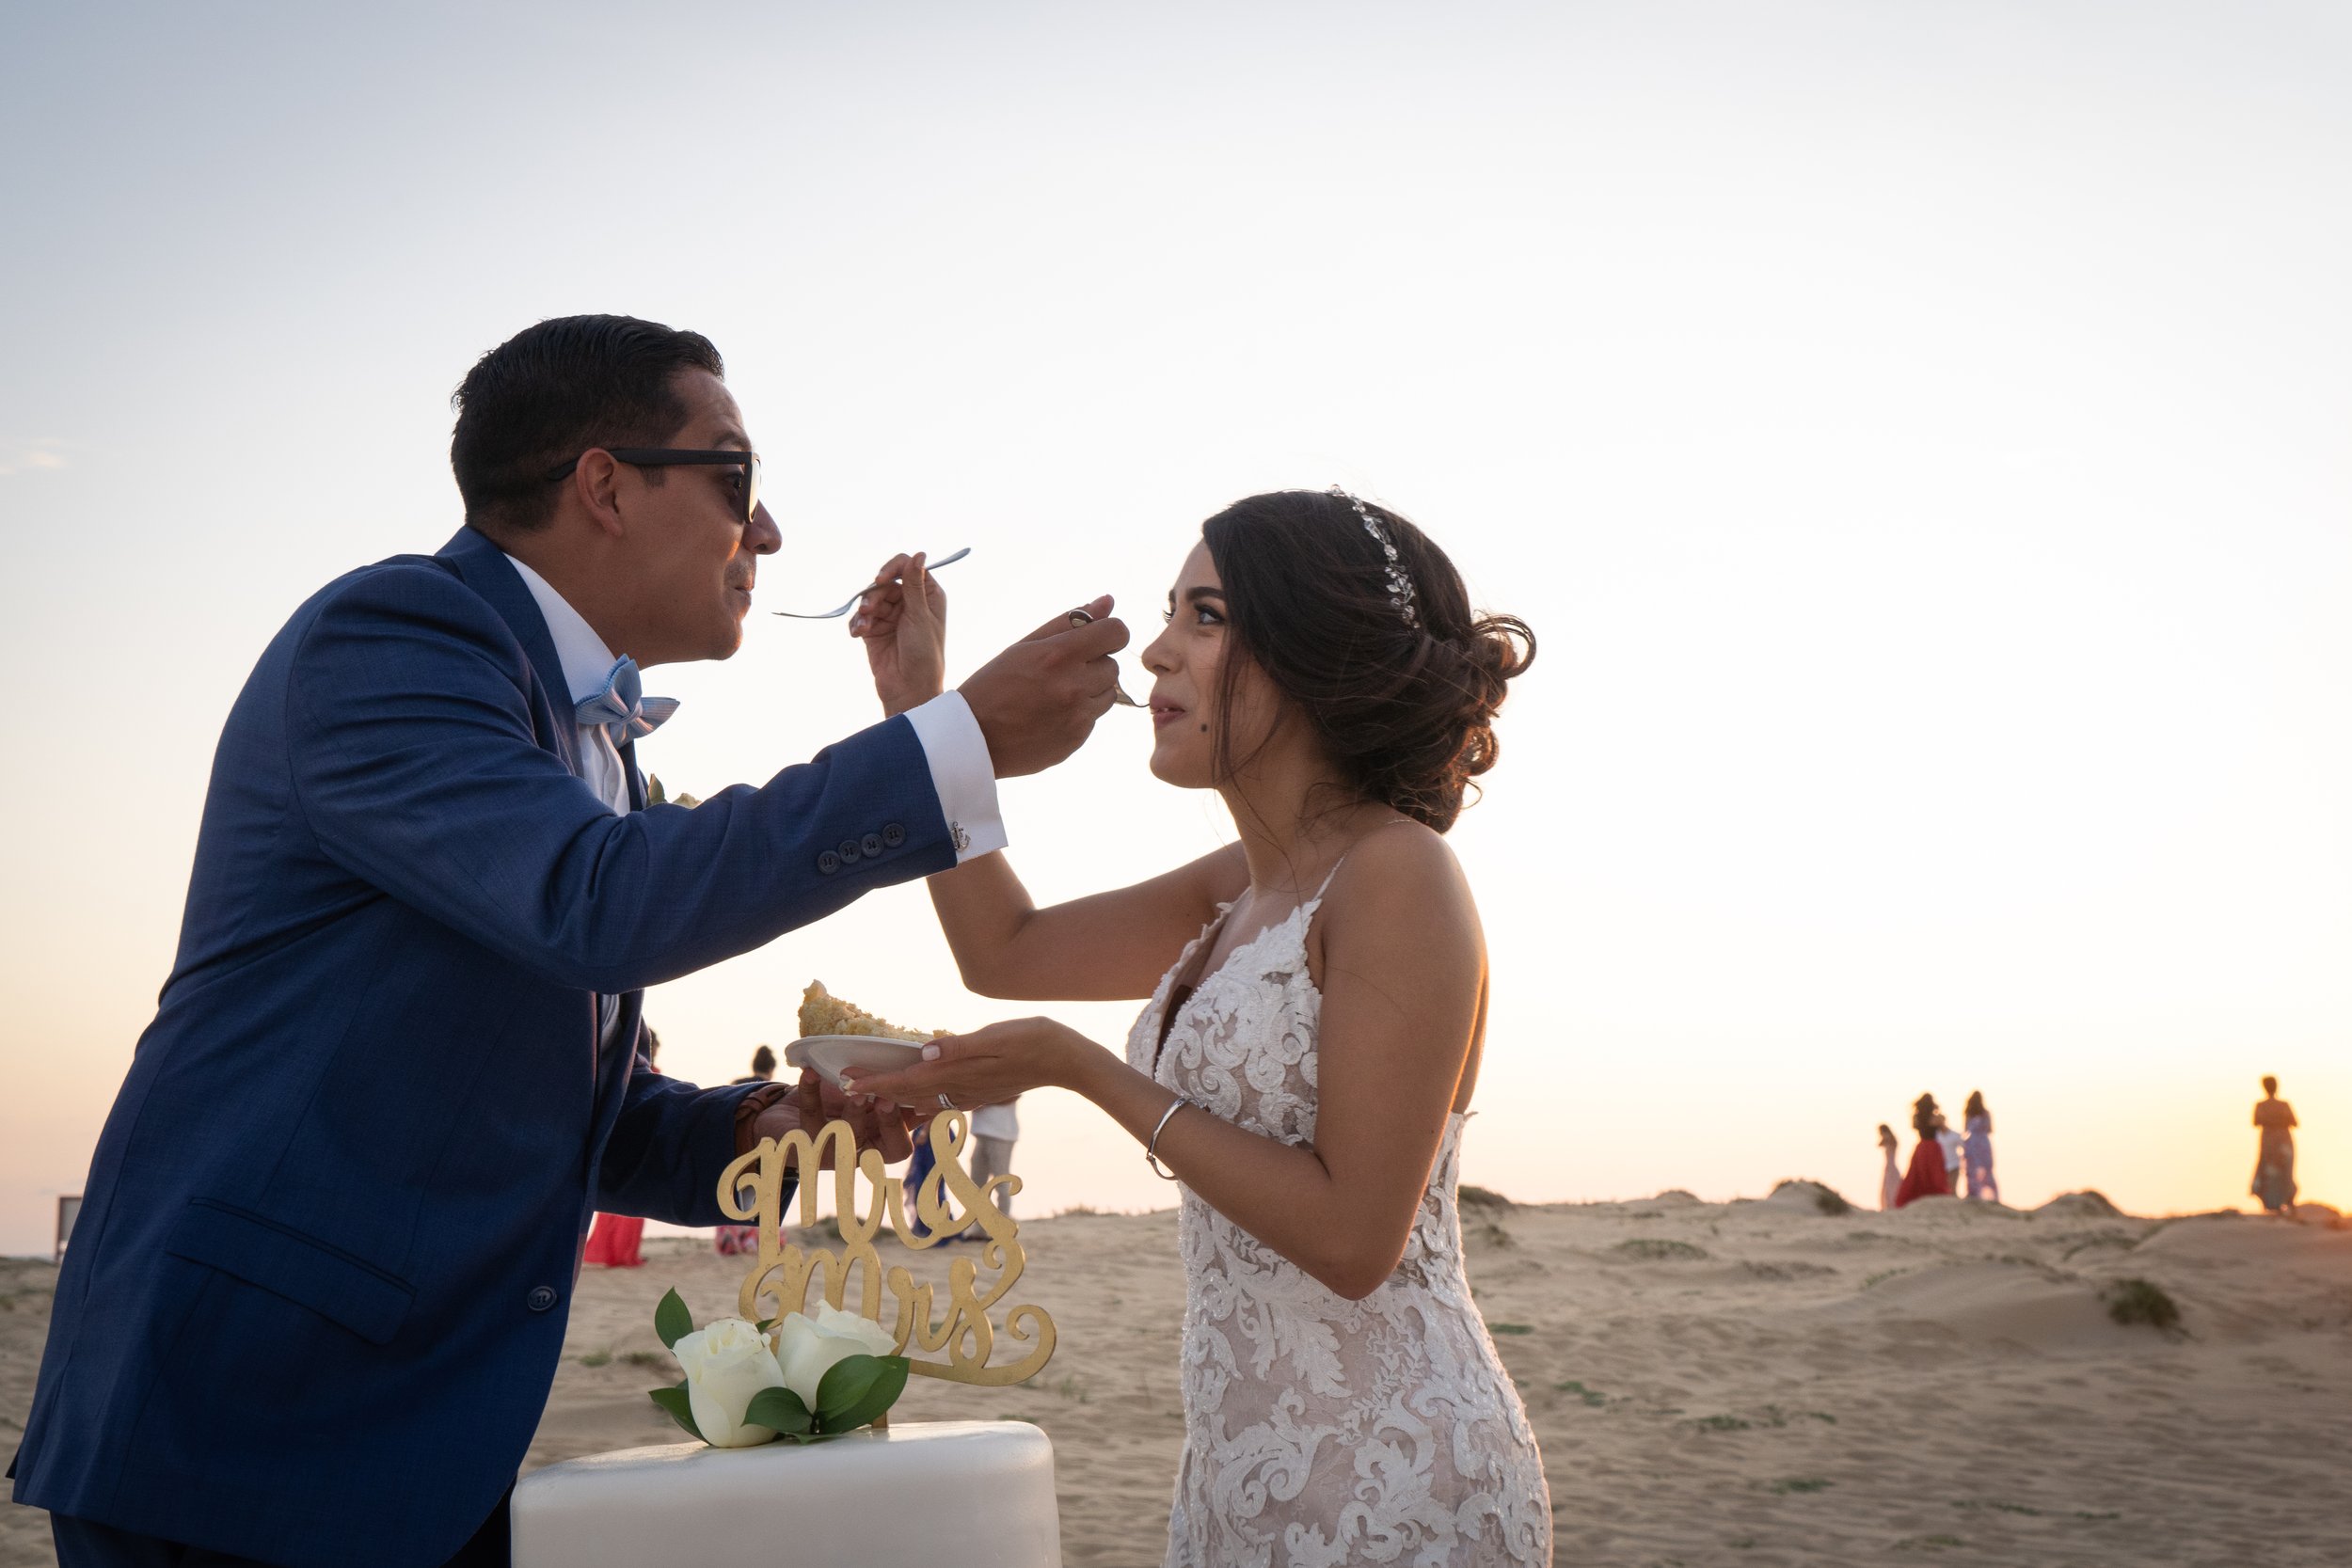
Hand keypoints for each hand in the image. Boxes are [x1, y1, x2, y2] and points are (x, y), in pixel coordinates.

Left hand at [753, 1069, 920, 1164]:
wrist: (785, 1116)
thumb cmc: (834, 1105)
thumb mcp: (866, 1102)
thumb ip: (894, 1097)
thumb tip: (932, 1077)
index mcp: (880, 1144)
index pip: (904, 1144)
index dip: (911, 1125)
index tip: (918, 1099)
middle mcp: (860, 1152)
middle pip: (886, 1148)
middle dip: (890, 1122)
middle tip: (888, 1098)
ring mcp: (833, 1150)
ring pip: (849, 1136)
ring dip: (852, 1111)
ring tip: (852, 1086)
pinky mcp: (803, 1141)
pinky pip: (810, 1116)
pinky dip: (811, 1091)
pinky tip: (810, 1072)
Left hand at [840, 1017, 1098, 1108]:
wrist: (1069, 1060)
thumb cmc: (1035, 1041)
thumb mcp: (997, 1036)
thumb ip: (959, 1046)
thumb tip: (923, 1053)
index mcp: (960, 1074)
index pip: (907, 1081)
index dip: (876, 1083)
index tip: (847, 1083)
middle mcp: (962, 1089)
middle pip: (909, 1094)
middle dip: (878, 1093)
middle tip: (846, 1088)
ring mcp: (972, 1093)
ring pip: (924, 1100)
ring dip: (897, 1098)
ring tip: (873, 1093)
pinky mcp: (982, 1090)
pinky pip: (942, 1100)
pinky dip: (921, 1099)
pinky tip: (916, 1098)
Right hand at [849, 552, 945, 717]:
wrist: (909, 690)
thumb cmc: (924, 655)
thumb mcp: (919, 616)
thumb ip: (914, 585)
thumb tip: (919, 554)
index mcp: (927, 596)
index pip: (907, 568)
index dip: (892, 569)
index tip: (880, 579)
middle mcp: (910, 603)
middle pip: (884, 583)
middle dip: (874, 594)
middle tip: (870, 609)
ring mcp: (891, 617)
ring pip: (870, 599)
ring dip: (865, 610)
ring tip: (865, 626)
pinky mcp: (875, 631)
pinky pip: (861, 618)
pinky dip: (858, 623)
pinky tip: (857, 633)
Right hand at [956, 596, 1129, 776]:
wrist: (972, 739)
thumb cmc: (994, 685)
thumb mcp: (1025, 646)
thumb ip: (1069, 622)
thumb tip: (1108, 601)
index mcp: (1058, 656)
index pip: (1116, 632)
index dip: (1110, 633)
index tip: (1097, 639)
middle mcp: (1073, 686)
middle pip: (1113, 665)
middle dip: (1093, 664)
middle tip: (1060, 672)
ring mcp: (1078, 717)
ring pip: (1109, 693)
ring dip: (1090, 690)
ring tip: (1054, 694)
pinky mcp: (1078, 739)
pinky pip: (1094, 718)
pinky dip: (1079, 714)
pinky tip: (1049, 715)